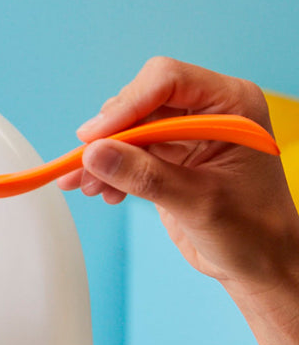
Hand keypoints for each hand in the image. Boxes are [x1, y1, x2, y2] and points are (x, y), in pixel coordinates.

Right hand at [57, 56, 296, 289]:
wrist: (261, 264)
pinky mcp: (169, 155)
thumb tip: (94, 154)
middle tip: (83, 164)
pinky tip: (103, 192)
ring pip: (128, 127)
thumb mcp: (199, 203)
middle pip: (141, 101)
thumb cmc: (254, 231)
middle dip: (109, 134)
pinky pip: (127, 151)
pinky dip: (109, 170)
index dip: (127, 104)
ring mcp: (186, 133)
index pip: (167, 80)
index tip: (94, 136)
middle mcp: (207, 111)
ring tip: (85, 185)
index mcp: (231, 105)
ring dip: (102, 155)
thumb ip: (146, 176)